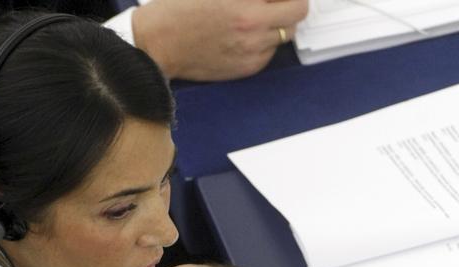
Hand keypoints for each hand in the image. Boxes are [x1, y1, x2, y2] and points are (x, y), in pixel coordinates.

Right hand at [132, 0, 308, 80]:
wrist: (159, 43)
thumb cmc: (179, 9)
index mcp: (244, 0)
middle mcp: (253, 24)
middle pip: (299, 11)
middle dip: (293, 2)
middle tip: (280, 0)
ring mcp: (253, 49)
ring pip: (288, 33)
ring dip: (280, 22)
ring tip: (258, 17)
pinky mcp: (248, 67)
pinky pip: (271, 52)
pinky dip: (266, 42)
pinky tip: (246, 36)